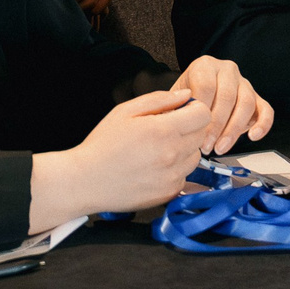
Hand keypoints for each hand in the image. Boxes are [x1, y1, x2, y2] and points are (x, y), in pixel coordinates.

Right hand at [28, 88, 211, 229]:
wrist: (85, 181)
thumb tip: (186, 95)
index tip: (181, 112)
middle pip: (202, 134)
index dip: (194, 109)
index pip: (204, 114)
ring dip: (184, 150)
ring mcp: (172, 176)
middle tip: (164, 131)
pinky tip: (154, 167)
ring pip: (195, 157)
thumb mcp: (126, 111)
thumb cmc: (102, 145)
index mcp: (163, 130)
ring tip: (157, 150)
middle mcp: (172, 154)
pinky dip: (175, 171)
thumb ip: (160, 99)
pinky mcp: (168, 193)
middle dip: (188, 129)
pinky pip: (185, 176)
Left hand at [174, 55, 273, 153]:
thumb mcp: (175, 98)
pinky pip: (266, 110)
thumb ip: (175, 107)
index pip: (206, 86)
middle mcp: (227, 71)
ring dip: (234, 130)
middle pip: (227, 96)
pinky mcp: (257, 98)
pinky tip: (253, 137)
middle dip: (216, 125)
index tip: (194, 131)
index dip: (201, 111)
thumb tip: (175, 122)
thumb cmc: (185, 99)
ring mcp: (244, 83)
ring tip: (221, 147)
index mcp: (205, 65)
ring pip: (246, 104)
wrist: (196, 96)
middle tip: (206, 145)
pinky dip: (262, 124)